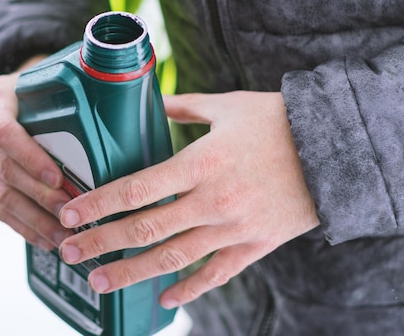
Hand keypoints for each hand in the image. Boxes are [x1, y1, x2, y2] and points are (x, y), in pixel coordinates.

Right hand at [0, 57, 73, 249]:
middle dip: (41, 197)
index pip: (5, 132)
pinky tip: (49, 239)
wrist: (16, 94)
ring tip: (66, 235)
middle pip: (5, 170)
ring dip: (36, 219)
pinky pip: (1, 209)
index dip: (30, 158)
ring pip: (2, 196)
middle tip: (72, 213)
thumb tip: (131, 103)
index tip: (59, 178)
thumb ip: (79, 90)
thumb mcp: (54, 77)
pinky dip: (26, 227)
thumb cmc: (46, 88)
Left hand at [57, 91, 318, 307]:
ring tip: (98, 282)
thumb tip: (148, 103)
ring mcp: (234, 228)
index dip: (98, 205)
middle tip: (68, 252)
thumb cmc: (277, 122)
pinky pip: (216, 275)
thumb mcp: (226, 106)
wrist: (335, 149)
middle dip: (101, 243)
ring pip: (173, 258)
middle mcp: (212, 201)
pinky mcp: (255, 246)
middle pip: (145, 229)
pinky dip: (189, 289)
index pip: (137, 189)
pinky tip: (163, 300)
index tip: (68, 215)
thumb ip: (182, 107)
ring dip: (131, 272)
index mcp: (201, 163)